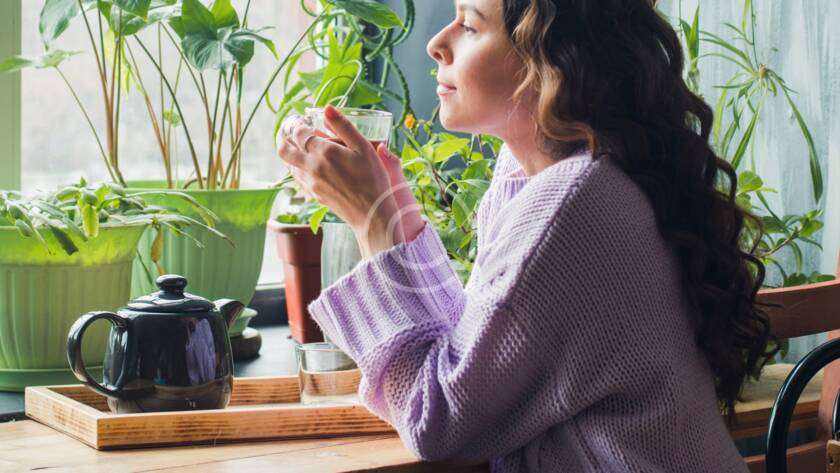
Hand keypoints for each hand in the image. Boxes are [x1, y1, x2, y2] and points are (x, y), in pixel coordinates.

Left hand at [277, 105, 420, 256]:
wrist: (372, 214)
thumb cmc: (373, 179)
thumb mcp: (364, 148)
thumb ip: (344, 126)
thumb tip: (327, 108)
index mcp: (324, 152)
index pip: (299, 133)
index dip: (297, 124)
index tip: (302, 119)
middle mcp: (312, 167)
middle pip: (284, 149)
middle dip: (284, 137)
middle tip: (293, 131)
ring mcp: (311, 183)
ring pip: (288, 164)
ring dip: (290, 152)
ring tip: (300, 145)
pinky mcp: (314, 194)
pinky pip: (297, 177)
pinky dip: (297, 166)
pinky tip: (308, 163)